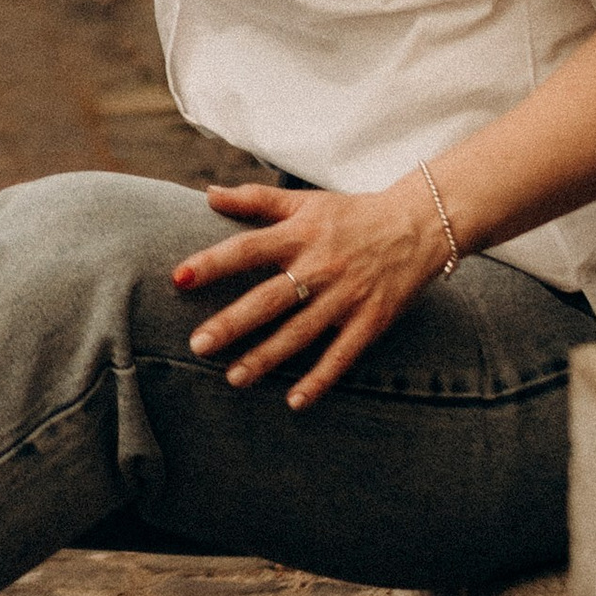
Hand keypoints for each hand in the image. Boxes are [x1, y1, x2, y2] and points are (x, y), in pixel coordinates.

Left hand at [170, 179, 449, 410]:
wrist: (417, 226)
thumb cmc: (351, 214)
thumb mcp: (304, 201)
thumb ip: (256, 199)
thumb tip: (209, 194)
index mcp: (299, 235)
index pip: (247, 249)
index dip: (212, 263)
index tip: (178, 278)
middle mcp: (319, 267)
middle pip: (269, 299)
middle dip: (232, 323)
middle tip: (198, 345)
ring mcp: (345, 297)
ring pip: (299, 333)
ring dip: (266, 357)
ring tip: (233, 378)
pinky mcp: (369, 322)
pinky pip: (341, 356)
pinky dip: (319, 379)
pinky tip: (294, 401)